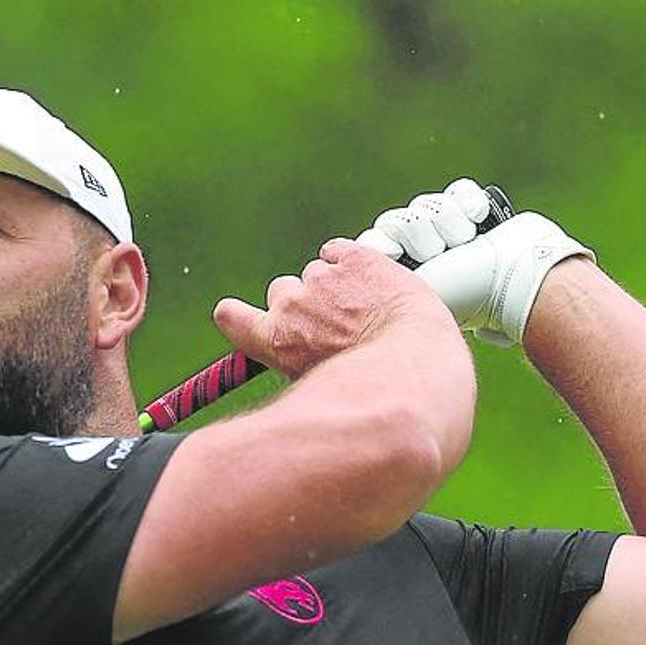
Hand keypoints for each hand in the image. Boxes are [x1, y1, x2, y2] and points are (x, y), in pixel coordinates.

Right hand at [212, 239, 444, 379]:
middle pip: (281, 292)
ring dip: (334, 286)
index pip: (231, 317)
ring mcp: (323, 278)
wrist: (414, 364)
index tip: (241, 315)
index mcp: (275, 339)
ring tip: (364, 310)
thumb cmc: (371, 390)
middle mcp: (291, 304)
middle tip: (333, 323)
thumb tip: (300, 381)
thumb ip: (298, 371)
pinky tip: (368, 282)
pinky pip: (339, 251)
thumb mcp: (318, 392)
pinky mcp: (354, 258)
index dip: (237, 315)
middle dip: (302, 304)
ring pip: (317, 273)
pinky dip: (351, 263)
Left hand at [355, 178, 594, 345]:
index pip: (372, 244)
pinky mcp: (473, 211)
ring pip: (426, 204)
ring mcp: (449, 232)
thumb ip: (383, 288)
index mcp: (405, 278)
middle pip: (398, 220)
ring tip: (466, 242)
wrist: (520, 278)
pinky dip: (468, 201)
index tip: (394, 253)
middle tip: (440, 254)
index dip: (382, 243)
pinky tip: (480, 218)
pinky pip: (456, 190)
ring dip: (447, 222)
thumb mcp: (418, 296)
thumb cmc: (470, 295)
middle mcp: (424, 254)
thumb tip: (352, 283)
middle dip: (420, 235)